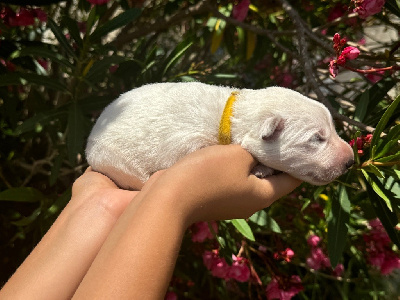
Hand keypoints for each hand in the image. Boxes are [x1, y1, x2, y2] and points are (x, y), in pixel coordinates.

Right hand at [139, 144, 301, 224]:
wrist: (169, 197)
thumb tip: (265, 149)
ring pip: (249, 177)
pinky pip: (231, 179)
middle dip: (273, 157)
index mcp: (263, 196)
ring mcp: (230, 202)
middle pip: (271, 178)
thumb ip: (256, 151)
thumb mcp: (238, 156)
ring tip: (252, 137)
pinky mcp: (214, 197)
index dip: (298, 161)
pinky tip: (229, 149)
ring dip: (251, 160)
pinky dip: (234, 166)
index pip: (292, 180)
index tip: (299, 142)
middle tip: (276, 134)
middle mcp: (250, 203)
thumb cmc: (208, 174)